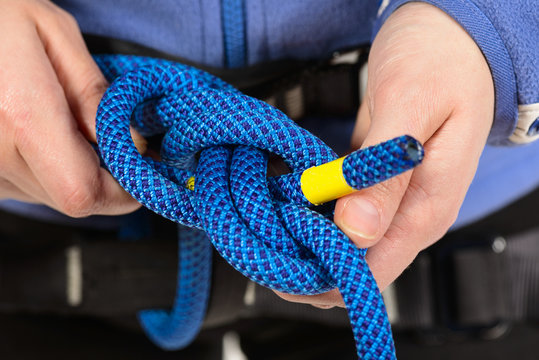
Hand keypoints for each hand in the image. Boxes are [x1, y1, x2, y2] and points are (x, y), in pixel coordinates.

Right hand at [0, 0, 140, 215]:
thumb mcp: (51, 33)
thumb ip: (93, 92)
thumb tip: (131, 143)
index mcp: (19, 116)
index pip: (82, 192)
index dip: (121, 191)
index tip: (141, 170)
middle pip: (70, 199)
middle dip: (105, 179)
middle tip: (117, 143)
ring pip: (49, 196)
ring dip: (75, 171)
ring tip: (68, 125)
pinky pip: (25, 185)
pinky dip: (47, 167)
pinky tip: (40, 132)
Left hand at [276, 2, 493, 307]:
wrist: (451, 38)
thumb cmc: (437, 62)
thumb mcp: (413, 108)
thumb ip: (386, 174)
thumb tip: (357, 231)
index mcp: (425, 210)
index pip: (373, 273)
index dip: (323, 277)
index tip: (279, 255)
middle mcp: (408, 216)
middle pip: (354, 265)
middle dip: (306, 259)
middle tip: (264, 232)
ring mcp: (392, 202)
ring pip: (343, 241)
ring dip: (305, 235)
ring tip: (268, 214)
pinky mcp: (376, 186)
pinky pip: (340, 213)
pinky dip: (312, 211)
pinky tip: (286, 198)